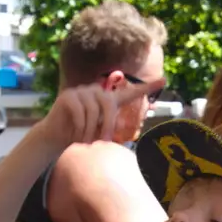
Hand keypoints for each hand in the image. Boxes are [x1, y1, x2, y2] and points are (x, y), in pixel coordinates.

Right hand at [40, 76, 160, 145]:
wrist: (56, 137)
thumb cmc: (81, 136)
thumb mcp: (99, 133)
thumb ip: (110, 128)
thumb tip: (121, 136)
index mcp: (108, 100)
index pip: (130, 93)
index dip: (147, 87)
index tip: (164, 79)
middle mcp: (97, 91)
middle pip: (109, 104)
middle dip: (108, 125)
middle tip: (104, 142)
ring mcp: (82, 91)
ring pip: (93, 110)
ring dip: (90, 131)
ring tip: (85, 142)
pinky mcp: (68, 96)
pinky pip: (79, 112)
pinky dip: (79, 128)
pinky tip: (75, 136)